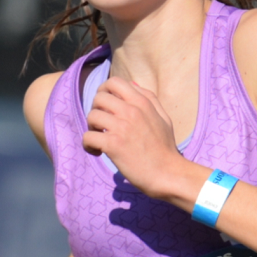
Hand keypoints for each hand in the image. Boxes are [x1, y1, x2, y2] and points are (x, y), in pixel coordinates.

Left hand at [83, 78, 186, 197]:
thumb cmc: (165, 148)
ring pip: (92, 116)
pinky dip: (88, 145)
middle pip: (99, 97)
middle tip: (101, 124)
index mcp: (142, 102)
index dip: (104, 91)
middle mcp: (131, 111)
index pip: (114, 82)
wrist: (168, 174)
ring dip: (91, 127)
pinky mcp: (114, 145)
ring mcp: (122, 127)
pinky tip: (98, 152)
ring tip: (99, 138)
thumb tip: (132, 84)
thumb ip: (149, 98)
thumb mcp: (163, 118)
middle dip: (96, 109)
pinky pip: (88, 137)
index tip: (105, 105)